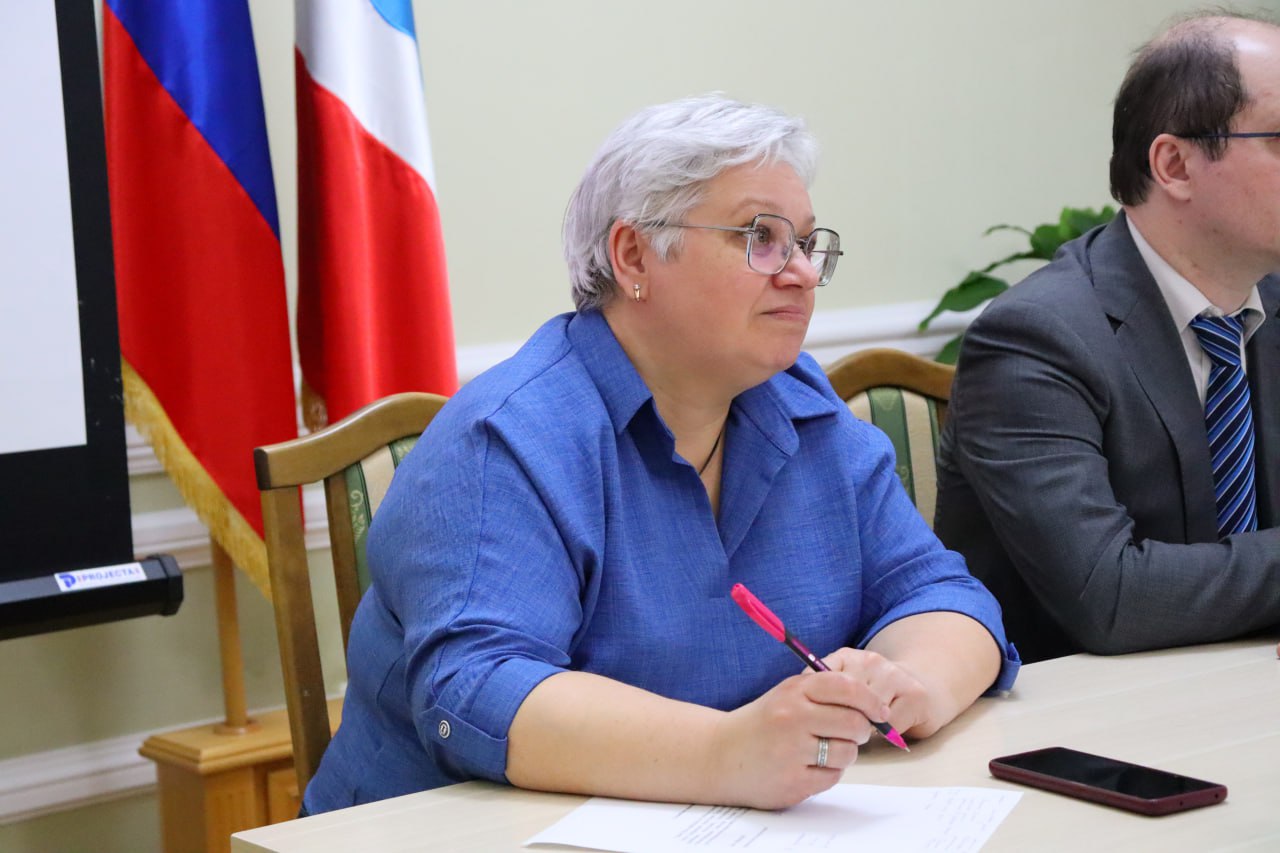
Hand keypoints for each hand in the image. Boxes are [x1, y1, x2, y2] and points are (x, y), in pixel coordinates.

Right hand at [710, 667, 893, 809]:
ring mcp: (792, 752)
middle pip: (855, 724)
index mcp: (794, 690)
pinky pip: (833, 777)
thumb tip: (874, 706)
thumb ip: (825, 693)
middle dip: (859, 731)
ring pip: (847, 753)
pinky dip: (826, 773)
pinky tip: (806, 767)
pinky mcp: (794, 782)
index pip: (847, 688)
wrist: (720, 755)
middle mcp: (793, 718)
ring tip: (820, 750)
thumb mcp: (788, 694)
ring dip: (842, 754)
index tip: (879, 711)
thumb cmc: (763, 723)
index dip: (870, 700)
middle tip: (848, 734)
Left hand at [821, 647, 930, 737]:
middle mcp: (870, 661)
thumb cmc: (878, 696)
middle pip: (845, 701)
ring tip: (869, 728)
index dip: (820, 708)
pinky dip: (887, 733)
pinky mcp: (915, 694)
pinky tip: (889, 728)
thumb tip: (802, 710)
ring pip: (867, 713)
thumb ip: (824, 693)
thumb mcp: (847, 688)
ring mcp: (893, 675)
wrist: (929, 686)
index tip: (823, 720)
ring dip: (866, 728)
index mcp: (845, 657)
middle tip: (848, 731)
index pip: (821, 684)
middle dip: (844, 721)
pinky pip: (890, 724)